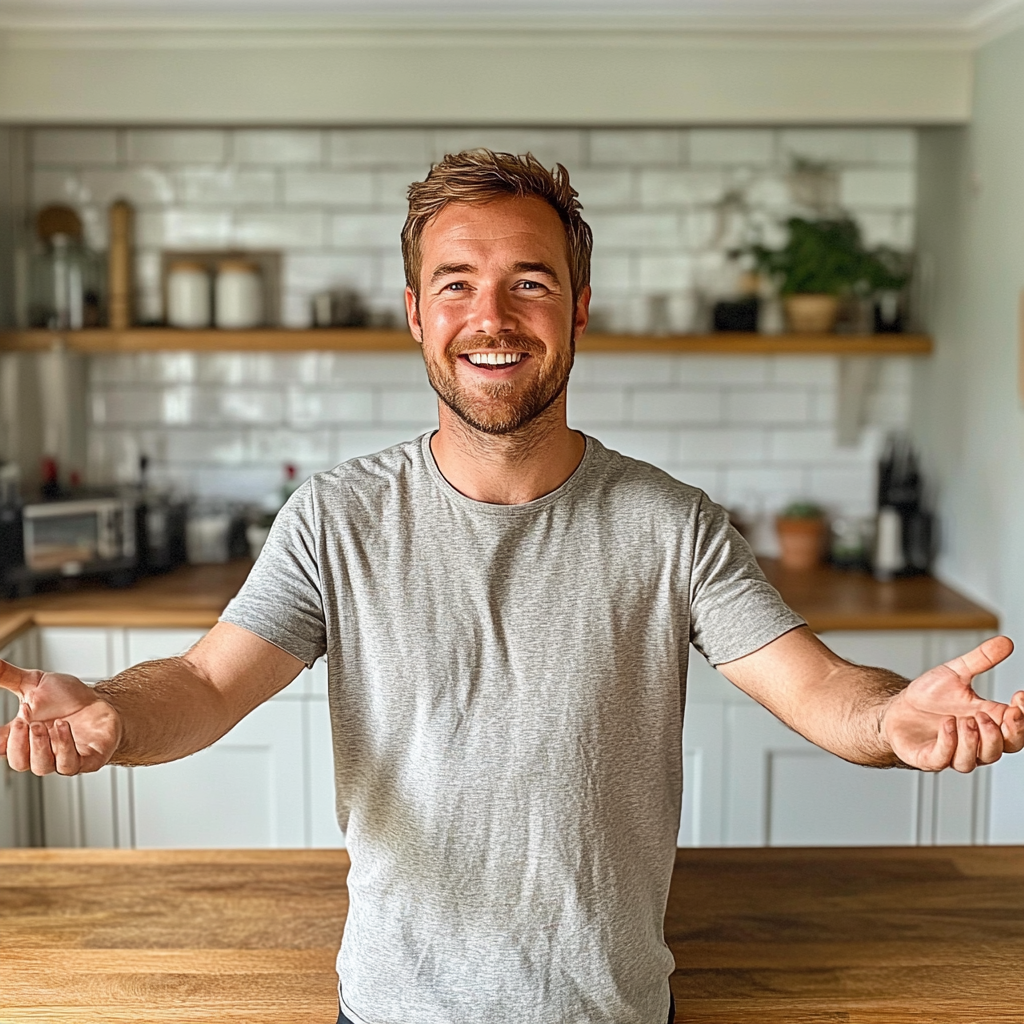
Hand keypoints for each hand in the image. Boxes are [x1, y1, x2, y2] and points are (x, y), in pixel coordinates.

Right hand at [0, 660, 121, 774]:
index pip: (1, 747)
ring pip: (42, 767)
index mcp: (23, 736)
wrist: (102, 701)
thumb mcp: (35, 683)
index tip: (0, 733)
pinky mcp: (88, 760)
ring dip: (40, 746)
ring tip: (42, 724)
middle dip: (18, 744)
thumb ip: (9, 676)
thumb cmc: (67, 698)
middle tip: (24, 721)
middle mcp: (41, 751)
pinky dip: (64, 747)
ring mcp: (63, 758)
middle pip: (19, 763)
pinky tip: (63, 726)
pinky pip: (71, 765)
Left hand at [882, 636, 1023, 771]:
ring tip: (966, 720)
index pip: (1017, 728)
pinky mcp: (929, 758)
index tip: (1019, 696)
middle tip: (992, 714)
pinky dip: (949, 743)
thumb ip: (981, 660)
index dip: (1023, 718)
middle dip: (1005, 733)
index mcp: (987, 721)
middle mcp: (976, 741)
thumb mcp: (955, 673)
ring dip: (975, 740)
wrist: (896, 709)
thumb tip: (1006, 642)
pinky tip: (948, 724)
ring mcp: (954, 752)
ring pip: (977, 759)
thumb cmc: (929, 696)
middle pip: (1005, 748)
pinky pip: (945, 759)